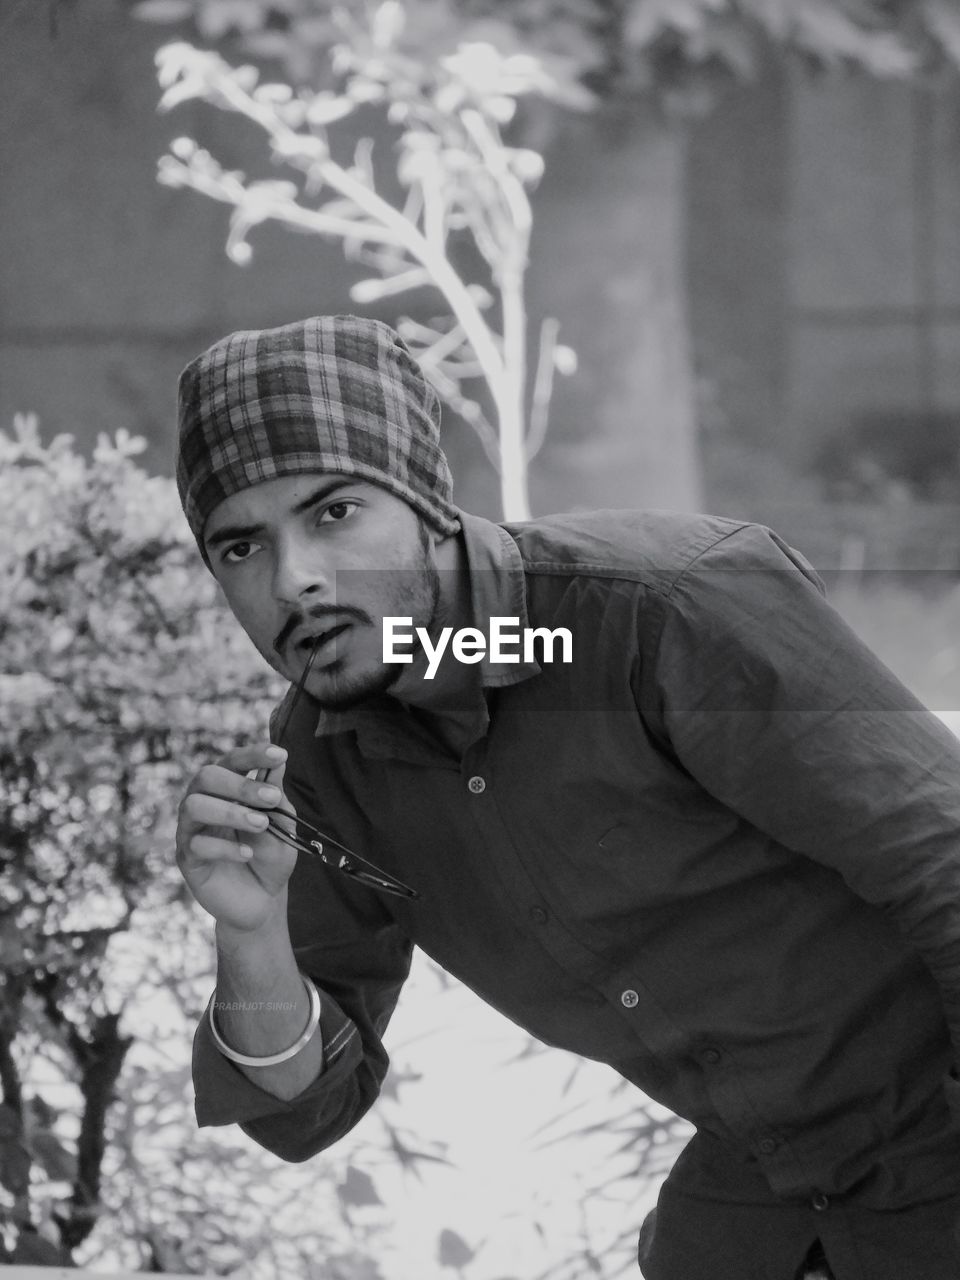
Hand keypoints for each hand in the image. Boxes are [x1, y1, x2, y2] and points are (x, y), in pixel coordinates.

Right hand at [176, 744, 298, 932]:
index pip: (232, 761)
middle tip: (271, 797)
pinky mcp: (187, 859)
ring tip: (261, 824)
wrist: (262, 901)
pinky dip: (225, 847)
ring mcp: (192, 830)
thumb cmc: (270, 857)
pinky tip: (248, 854)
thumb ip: (275, 800)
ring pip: (194, 806)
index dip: (253, 754)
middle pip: (206, 776)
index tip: (279, 754)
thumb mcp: (282, 827)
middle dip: (240, 784)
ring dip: (230, 811)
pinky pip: (197, 845)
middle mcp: (204, 802)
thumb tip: (276, 765)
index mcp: (227, 789)